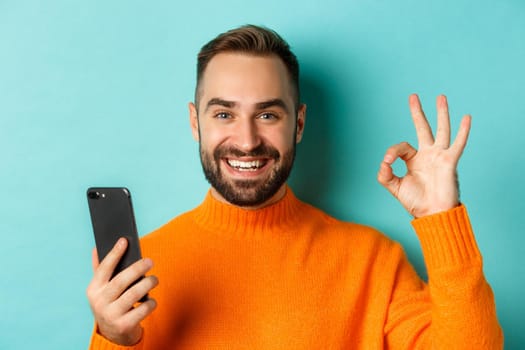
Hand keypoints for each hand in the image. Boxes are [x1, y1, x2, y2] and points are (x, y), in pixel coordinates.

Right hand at [86, 238, 158, 345]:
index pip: (103, 268)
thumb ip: (100, 270)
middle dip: (137, 268)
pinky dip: (151, 302)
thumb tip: (97, 248)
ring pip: (134, 294)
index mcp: (93, 290)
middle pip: (121, 281)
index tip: (124, 241)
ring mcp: (111, 315)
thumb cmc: (110, 303)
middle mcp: (100, 302)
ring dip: (147, 284)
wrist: (113, 334)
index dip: (114, 254)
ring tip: (154, 279)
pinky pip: (143, 309)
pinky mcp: (124, 325)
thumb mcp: (101, 290)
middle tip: (150, 261)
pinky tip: (151, 299)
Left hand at [377, 94, 470, 217]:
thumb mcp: (394, 187)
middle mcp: (427, 154)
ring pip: (441, 130)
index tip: (387, 163)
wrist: (433, 214)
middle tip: (413, 96)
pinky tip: (466, 117)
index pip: (401, 147)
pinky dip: (463, 131)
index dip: (392, 152)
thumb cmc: (416, 202)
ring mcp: (439, 156)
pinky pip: (457, 144)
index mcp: (414, 160)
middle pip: (423, 128)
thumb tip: (383, 163)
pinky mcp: (449, 162)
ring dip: (441, 113)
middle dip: (418, 112)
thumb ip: (385, 175)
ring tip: (440, 97)